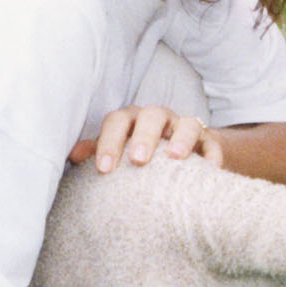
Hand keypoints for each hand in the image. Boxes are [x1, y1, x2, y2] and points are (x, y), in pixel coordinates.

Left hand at [70, 106, 221, 172]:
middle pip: (151, 116)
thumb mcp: (119, 151)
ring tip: (174, 158)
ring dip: (180, 138)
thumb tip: (73, 155)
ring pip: (187, 123)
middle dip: (144, 136)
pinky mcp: (209, 141)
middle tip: (137, 161)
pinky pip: (213, 144)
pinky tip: (208, 170)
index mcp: (132, 120)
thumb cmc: (142, 155)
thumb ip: (98, 151)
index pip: (117, 122)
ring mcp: (185, 128)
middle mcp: (159, 119)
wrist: (182, 159)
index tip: (104, 170)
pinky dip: (212, 155)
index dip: (109, 142)